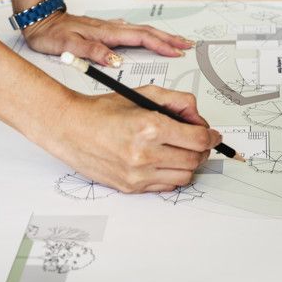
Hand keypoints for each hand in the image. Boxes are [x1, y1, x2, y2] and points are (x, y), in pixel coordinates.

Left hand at [22, 11, 194, 66]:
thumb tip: (116, 60)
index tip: (177, 51)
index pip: (141, 39)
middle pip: (147, 32)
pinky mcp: (103, 29)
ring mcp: (108, 28)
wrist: (39, 20)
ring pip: (141, 31)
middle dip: (169, 38)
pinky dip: (145, 35)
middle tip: (187, 44)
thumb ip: (93, 52)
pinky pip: (131, 31)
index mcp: (106, 33)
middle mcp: (110, 28)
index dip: (161, 45)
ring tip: (175, 41)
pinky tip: (146, 37)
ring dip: (160, 36)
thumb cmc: (51, 34)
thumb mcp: (70, 46)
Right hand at [46, 86, 221, 192]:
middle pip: (194, 160)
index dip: (211, 136)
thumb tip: (198, 118)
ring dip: (187, 164)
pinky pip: (165, 187)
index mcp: (149, 127)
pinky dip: (170, 175)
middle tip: (196, 142)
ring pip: (184, 176)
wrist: (69, 129)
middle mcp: (144, 154)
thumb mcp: (142, 94)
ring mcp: (137, 174)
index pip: (198, 139)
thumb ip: (177, 101)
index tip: (212, 134)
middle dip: (201, 150)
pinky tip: (162, 162)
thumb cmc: (101, 111)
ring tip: (178, 152)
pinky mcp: (130, 187)